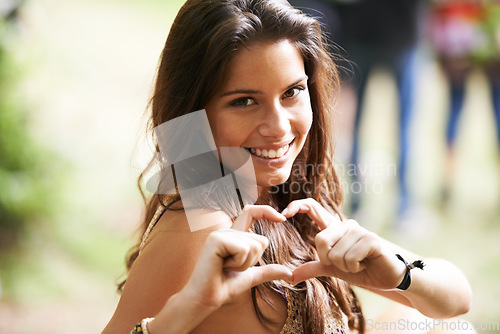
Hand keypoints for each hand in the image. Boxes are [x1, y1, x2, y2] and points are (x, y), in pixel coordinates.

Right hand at [181, 205, 292, 309]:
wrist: (206, 300)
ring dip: (245, 264)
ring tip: (227, 268)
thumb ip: (269, 271)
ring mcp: (220, 234)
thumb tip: (290, 274)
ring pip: (254, 245)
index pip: (251, 212)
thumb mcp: (252, 276)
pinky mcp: (216, 240)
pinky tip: (222, 267)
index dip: (267, 211)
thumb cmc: (224, 287)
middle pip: (261, 240)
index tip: (282, 219)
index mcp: (234, 236)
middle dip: (254, 261)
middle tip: (233, 268)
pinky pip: (244, 249)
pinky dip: (238, 264)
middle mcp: (227, 231)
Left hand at [282, 199, 405, 289]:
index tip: (284, 213)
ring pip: (335, 254)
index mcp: (334, 229)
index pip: (313, 207)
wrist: (389, 279)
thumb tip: (291, 276)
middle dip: (328, 259)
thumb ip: (313, 268)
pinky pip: (349, 258)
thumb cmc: (362, 270)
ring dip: (345, 267)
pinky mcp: (371, 240)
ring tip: (358, 264)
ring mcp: (359, 230)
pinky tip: (365, 265)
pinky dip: (355, 268)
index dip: (297, 206)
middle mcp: (346, 225)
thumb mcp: (333, 269)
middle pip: (320, 240)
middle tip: (344, 264)